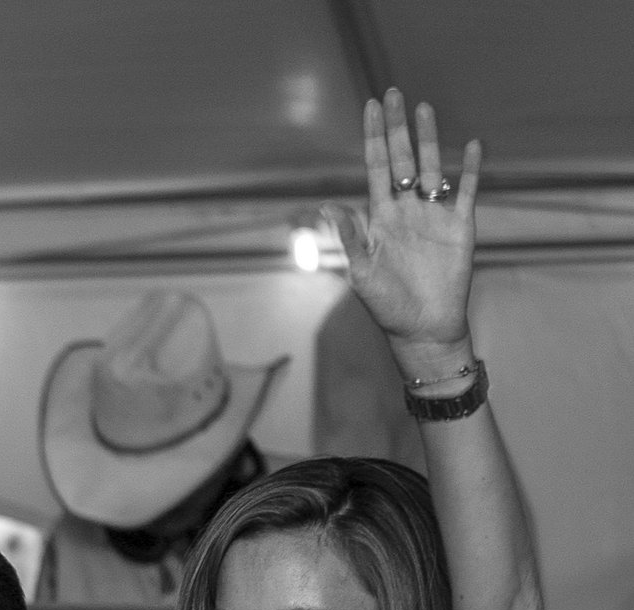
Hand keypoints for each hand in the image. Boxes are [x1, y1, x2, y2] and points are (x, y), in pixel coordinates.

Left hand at [320, 89, 477, 368]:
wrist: (422, 327)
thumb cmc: (386, 304)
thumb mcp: (361, 272)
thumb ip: (349, 237)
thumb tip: (328, 206)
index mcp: (380, 217)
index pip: (376, 167)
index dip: (373, 138)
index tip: (369, 107)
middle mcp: (406, 209)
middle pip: (403, 158)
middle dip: (397, 127)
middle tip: (394, 93)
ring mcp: (434, 215)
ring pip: (432, 166)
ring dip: (429, 138)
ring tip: (424, 108)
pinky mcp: (460, 226)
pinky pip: (466, 191)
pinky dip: (470, 169)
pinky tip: (471, 145)